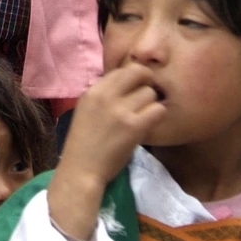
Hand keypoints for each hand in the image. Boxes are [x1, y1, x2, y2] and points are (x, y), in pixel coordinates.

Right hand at [49, 62, 166, 240]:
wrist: (81, 170)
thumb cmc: (84, 144)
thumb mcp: (87, 110)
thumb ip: (105, 95)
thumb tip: (128, 83)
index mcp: (93, 91)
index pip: (122, 69)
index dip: (133, 78)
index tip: (134, 91)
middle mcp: (105, 96)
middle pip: (139, 73)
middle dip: (147, 84)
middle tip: (145, 100)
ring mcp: (120, 110)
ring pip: (150, 93)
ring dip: (150, 105)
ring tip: (142, 118)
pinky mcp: (134, 126)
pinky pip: (158, 110)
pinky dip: (156, 117)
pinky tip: (148, 126)